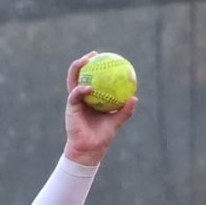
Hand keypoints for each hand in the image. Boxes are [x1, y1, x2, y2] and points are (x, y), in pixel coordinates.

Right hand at [63, 50, 136, 165]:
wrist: (90, 150)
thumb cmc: (102, 137)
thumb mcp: (116, 122)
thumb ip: (125, 111)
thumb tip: (135, 98)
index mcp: (91, 99)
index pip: (91, 79)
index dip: (96, 67)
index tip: (103, 57)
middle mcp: (81, 97)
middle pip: (79, 75)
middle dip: (83, 62)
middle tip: (93, 54)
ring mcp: (75, 101)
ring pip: (73, 80)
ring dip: (77, 69)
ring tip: (85, 61)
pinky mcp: (71, 108)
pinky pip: (75, 95)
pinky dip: (81, 90)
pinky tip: (89, 87)